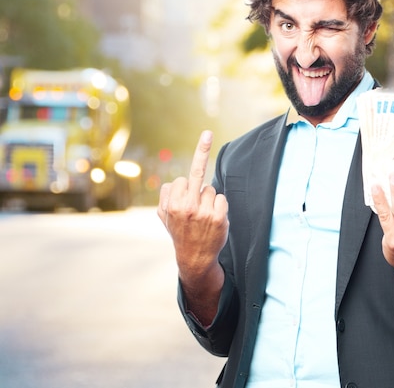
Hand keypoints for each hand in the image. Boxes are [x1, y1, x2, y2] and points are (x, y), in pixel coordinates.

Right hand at [157, 130, 228, 278]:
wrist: (195, 256)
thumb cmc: (180, 231)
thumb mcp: (164, 216)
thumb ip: (165, 197)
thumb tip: (172, 182)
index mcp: (173, 206)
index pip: (181, 180)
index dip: (183, 186)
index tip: (184, 193)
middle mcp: (189, 208)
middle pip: (196, 174)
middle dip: (200, 159)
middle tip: (205, 144)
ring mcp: (205, 213)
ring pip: (209, 189)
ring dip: (207, 197)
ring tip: (202, 213)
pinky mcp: (219, 218)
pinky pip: (221, 198)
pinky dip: (219, 204)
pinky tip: (213, 215)